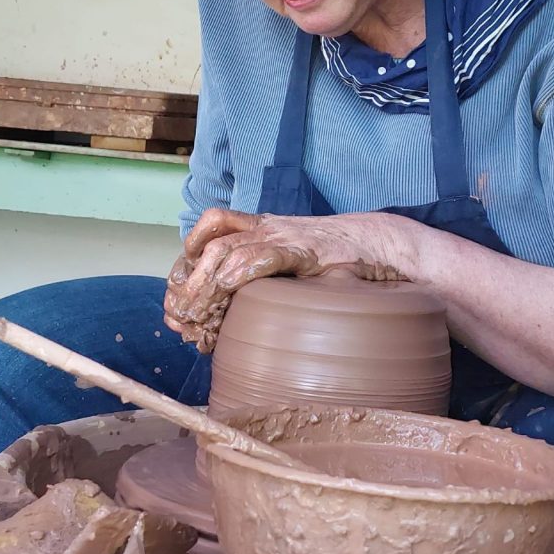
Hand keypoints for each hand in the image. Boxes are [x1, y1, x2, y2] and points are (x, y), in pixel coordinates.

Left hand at [164, 209, 412, 351]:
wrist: (378, 243)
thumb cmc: (336, 262)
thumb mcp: (292, 269)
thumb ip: (259, 287)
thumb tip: (215, 324)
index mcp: (259, 229)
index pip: (207, 233)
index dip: (184, 263)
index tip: (175, 301)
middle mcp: (265, 228)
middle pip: (209, 245)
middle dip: (187, 281)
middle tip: (180, 316)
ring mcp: (283, 236)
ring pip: (226, 249)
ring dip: (204, 283)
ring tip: (196, 313)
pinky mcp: (303, 249)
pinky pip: (263, 255)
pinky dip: (241, 270)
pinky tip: (230, 287)